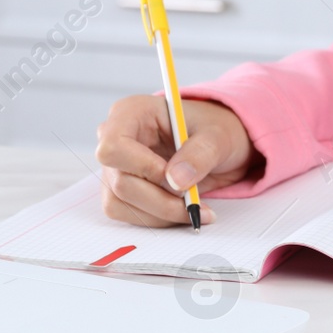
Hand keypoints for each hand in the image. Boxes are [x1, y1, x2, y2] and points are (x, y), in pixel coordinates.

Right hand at [95, 96, 256, 226]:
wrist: (216, 146)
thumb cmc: (213, 131)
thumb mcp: (218, 136)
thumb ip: (200, 154)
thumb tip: (176, 181)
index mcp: (132, 113)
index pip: (114, 146)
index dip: (143, 168)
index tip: (175, 179)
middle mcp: (115, 138)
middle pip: (120, 182)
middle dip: (161, 200)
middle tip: (194, 203)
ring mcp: (114, 166)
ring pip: (119, 202)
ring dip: (160, 213)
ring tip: (193, 208)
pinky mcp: (119, 189)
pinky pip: (126, 213)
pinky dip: (156, 219)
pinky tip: (180, 210)